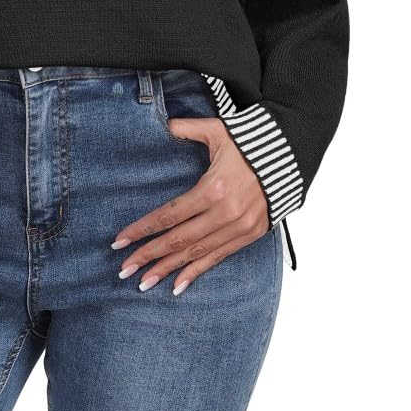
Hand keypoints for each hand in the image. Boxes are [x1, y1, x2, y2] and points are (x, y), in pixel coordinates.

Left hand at [112, 117, 269, 295]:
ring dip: (168, 270)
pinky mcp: (251, 235)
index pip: (169, 215)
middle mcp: (224, 213)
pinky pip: (218, 257)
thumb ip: (186, 128)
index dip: (142, 229)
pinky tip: (178, 286)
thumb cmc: (249, 141)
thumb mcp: (216, 129)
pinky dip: (197, 272)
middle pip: (178, 239)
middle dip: (148, 256)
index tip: (119, 240)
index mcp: (212, 188)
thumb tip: (164, 125)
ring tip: (144, 284)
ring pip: (196, 253)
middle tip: (123, 270)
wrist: (291, 154)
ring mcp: (238, 227)